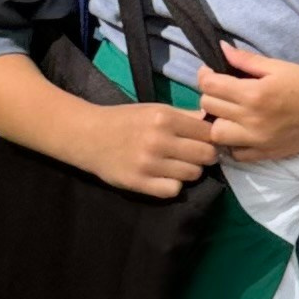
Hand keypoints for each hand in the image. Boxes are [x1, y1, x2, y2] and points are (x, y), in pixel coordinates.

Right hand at [79, 96, 222, 199]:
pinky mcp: (139, 183)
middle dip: (205, 156)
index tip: (206, 141)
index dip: (210, 138)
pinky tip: (166, 177)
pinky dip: (174, 185)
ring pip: (193, 174)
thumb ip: (183, 115)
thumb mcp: (153, 109)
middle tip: (195, 155)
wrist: (88, 136)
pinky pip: (173, 190)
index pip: (207, 132)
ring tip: (178, 166)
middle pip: (205, 155)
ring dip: (190, 171)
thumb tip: (210, 119)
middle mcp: (159, 140)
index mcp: (164, 118)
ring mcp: (149, 164)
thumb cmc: (124, 120)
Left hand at [194, 41, 298, 162]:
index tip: (211, 73)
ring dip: (217, 122)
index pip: (210, 86)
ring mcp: (258, 140)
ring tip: (228, 113)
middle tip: (222, 91)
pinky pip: (235, 154)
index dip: (205, 76)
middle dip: (211, 96)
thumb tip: (221, 49)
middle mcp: (252, 120)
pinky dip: (233, 143)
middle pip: (209, 108)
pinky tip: (241, 131)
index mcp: (254, 94)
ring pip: (216, 134)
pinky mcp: (266, 154)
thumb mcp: (278, 66)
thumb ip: (246, 60)